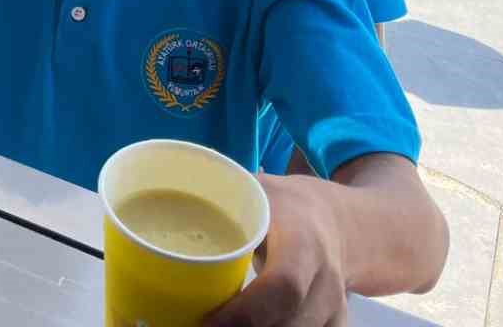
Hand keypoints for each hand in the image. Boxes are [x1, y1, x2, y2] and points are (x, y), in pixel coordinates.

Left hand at [204, 175, 345, 326]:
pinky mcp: (335, 323)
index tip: (207, 321)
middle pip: (289, 323)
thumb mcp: (258, 190)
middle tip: (201, 326)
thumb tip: (164, 205)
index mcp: (303, 241)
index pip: (283, 285)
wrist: (338, 223)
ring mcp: (335, 307)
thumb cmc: (285, 206)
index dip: (246, 312)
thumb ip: (219, 197)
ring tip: (217, 325)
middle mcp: (326, 280)